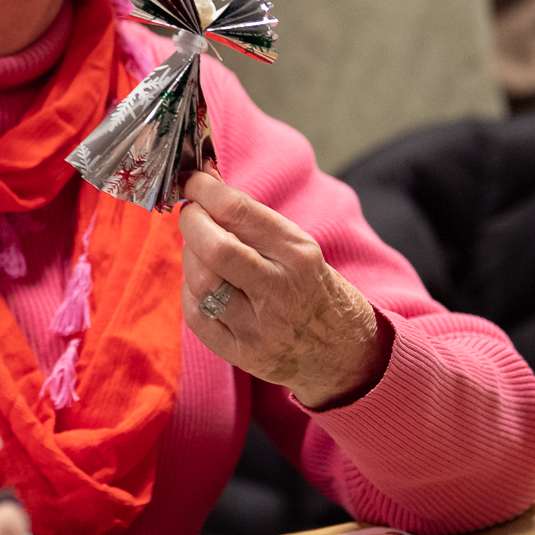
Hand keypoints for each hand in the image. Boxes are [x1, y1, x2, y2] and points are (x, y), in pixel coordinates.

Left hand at [177, 172, 388, 408]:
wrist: (344, 352)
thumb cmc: (312, 288)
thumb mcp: (297, 246)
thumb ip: (249, 216)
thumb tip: (202, 179)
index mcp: (298, 255)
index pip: (238, 212)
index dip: (204, 191)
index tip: (192, 181)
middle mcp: (280, 292)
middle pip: (214, 249)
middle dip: (191, 221)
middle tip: (191, 214)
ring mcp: (260, 328)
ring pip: (200, 282)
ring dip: (190, 256)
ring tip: (201, 249)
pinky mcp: (242, 355)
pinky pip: (196, 316)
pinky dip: (190, 291)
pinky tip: (204, 283)